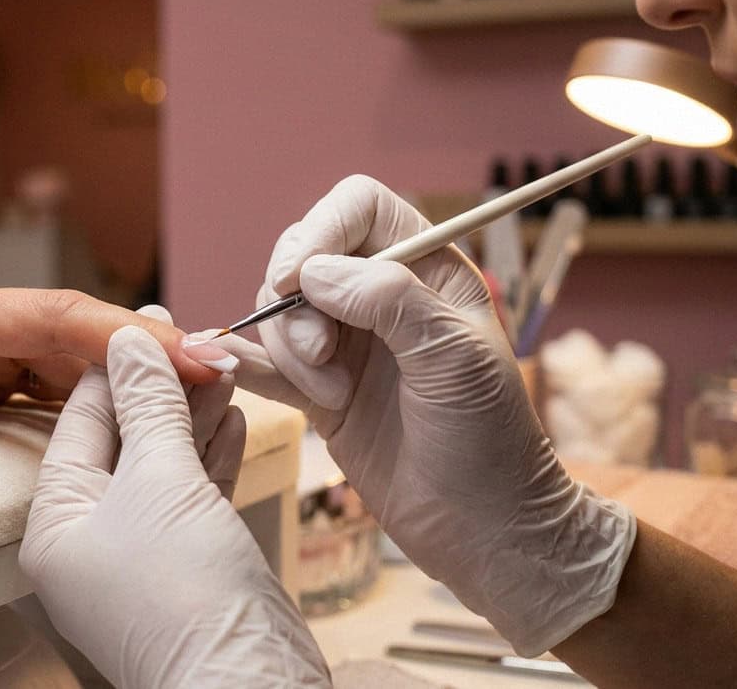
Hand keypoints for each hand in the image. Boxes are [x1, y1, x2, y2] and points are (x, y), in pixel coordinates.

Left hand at [0, 275, 223, 458]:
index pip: (51, 318)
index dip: (125, 336)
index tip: (189, 355)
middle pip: (80, 333)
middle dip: (155, 352)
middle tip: (231, 378)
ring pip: (70, 353)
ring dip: (134, 372)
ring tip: (205, 396)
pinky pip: (43, 377)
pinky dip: (94, 390)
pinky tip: (131, 414)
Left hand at [20, 311, 328, 687]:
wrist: (248, 686)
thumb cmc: (186, 596)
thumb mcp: (161, 481)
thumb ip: (149, 406)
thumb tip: (132, 341)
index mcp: (54, 522)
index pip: (81, 420)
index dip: (117, 364)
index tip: (150, 320)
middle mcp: (87, 539)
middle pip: (123, 440)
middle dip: (162, 387)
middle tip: (196, 337)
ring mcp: (138, 555)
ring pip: (163, 465)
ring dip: (194, 415)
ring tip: (224, 367)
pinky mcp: (186, 566)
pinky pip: (192, 496)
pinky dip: (212, 456)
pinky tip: (234, 419)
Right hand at [219, 175, 635, 656]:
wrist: (484, 531)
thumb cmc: (491, 442)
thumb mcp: (455, 358)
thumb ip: (390, 299)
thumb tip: (314, 272)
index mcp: (428, 269)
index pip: (358, 207)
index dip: (320, 230)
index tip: (296, 279)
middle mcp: (382, 297)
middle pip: (304, 256)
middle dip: (297, 305)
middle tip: (322, 358)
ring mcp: (347, 344)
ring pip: (278, 311)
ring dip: (288, 352)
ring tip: (331, 398)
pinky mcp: (319, 391)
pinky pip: (265, 361)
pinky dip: (249, 366)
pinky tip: (245, 378)